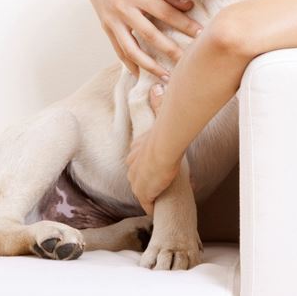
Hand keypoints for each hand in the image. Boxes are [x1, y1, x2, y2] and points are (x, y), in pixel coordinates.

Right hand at [84, 0, 203, 77]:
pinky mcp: (106, 28)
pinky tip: (140, 74)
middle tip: (187, 62)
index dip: (184, 24)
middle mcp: (124, 10)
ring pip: (131, 49)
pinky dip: (129, 64)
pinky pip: (118, 50)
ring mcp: (113, 21)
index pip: (166, 13)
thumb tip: (188, 6)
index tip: (200, 34)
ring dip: (149, 66)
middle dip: (170, 50)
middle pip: (150, 35)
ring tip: (165, 77)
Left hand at [126, 83, 180, 210]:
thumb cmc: (164, 132)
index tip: (159, 168)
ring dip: (153, 194)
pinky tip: (159, 209)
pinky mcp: (143, 193)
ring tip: (164, 196)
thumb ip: (159, 103)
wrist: (163, 147)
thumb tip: (158, 86)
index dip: (149, 166)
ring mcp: (136, 180)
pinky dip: (153, 206)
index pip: (139, 162)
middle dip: (150, 182)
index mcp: (135, 149)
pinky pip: (147, 204)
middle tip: (164, 184)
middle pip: (138, 178)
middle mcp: (132, 165)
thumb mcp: (159, 116)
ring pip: (143, 191)